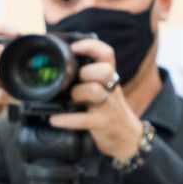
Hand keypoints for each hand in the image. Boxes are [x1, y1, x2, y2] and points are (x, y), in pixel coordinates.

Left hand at [47, 38, 142, 161]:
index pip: (107, 54)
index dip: (91, 46)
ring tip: (69, 100)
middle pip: (105, 70)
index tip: (73, 47)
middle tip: (75, 81)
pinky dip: (66, 119)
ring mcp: (109, 106)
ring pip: (95, 90)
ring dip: (77, 93)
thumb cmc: (108, 111)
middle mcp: (111, 88)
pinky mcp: (103, 122)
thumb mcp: (102, 90)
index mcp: (109, 78)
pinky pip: (84, 119)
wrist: (127, 137)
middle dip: (86, 72)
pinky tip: (55, 120)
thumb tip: (60, 69)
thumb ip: (87, 79)